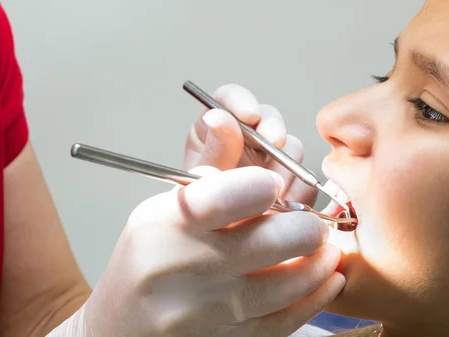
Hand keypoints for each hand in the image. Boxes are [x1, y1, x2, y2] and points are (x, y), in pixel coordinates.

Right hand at [48, 166, 344, 336]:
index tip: (274, 182)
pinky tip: (327, 280)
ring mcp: (206, 312)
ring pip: (287, 285)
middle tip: (313, 222)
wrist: (121, 328)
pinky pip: (286, 322)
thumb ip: (208, 173)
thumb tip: (234, 123)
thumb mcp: (161, 209)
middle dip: (306, 226)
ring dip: (319, 261)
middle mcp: (184, 269)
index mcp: (164, 224)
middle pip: (270, 242)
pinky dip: (316, 298)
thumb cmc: (147, 260)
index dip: (261, 185)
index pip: (220, 198)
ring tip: (325, 248)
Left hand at [183, 84, 316, 205]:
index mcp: (215, 133)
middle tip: (274, 145)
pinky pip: (306, 179)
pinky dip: (301, 191)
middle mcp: (246, 144)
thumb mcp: (200, 184)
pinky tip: (289, 206)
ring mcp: (271, 164)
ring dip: (287, 169)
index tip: (250, 115)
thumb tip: (219, 117)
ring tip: (274, 191)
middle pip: (270, 121)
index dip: (241, 101)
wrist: (215, 255)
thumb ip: (214, 152)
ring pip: (293, 150)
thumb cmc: (198, 217)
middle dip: (274, 136)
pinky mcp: (292, 185)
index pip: (229, 99)